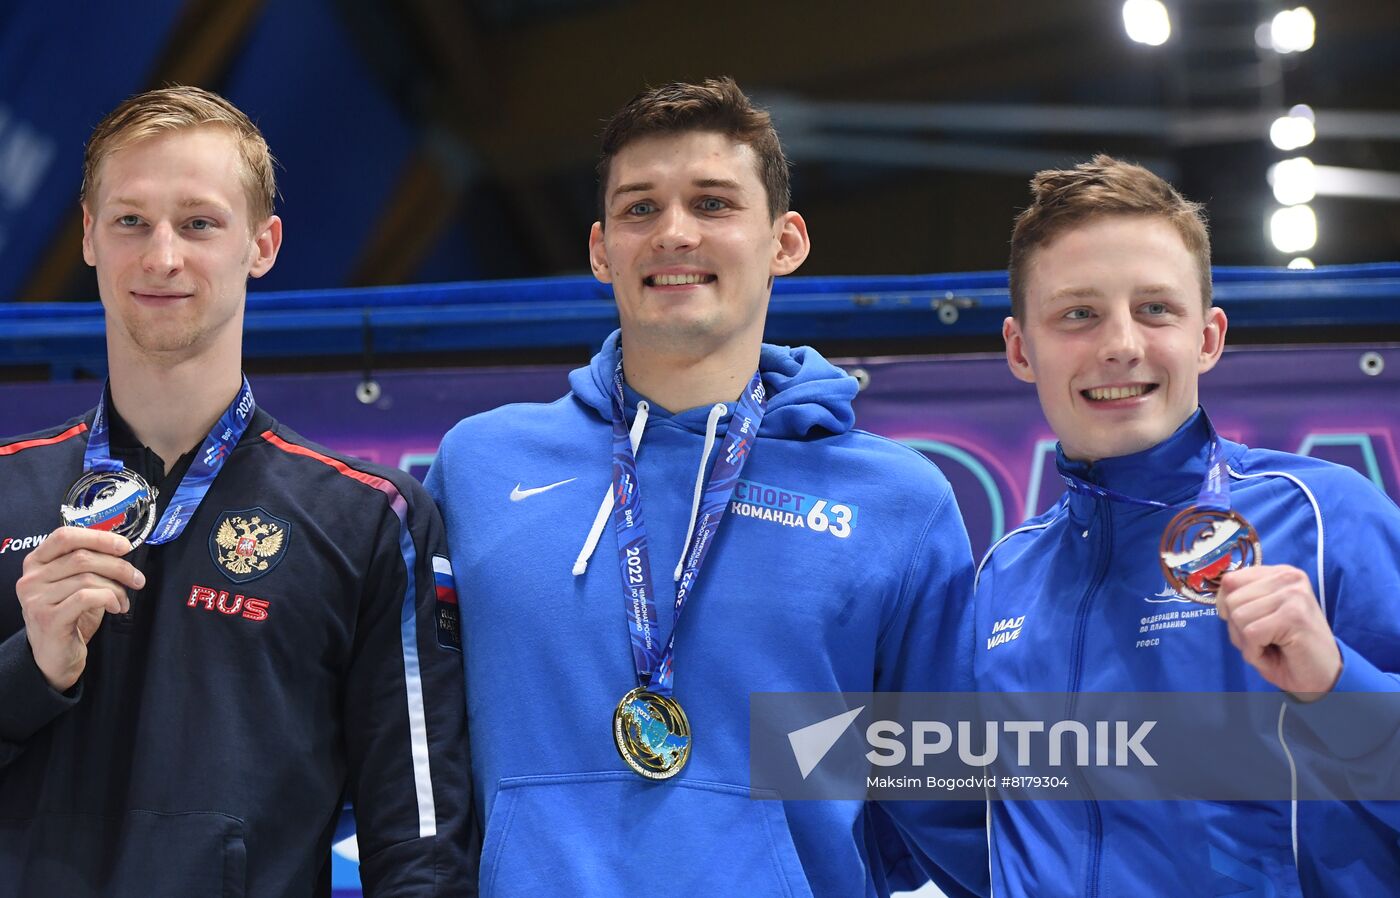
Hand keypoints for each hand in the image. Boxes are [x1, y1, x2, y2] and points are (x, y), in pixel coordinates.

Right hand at [16, 527, 143, 691]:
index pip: (65, 536)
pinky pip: (87, 597)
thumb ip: (90, 565)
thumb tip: (122, 549)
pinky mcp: (48, 618)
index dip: (98, 537)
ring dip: (117, 588)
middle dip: (118, 566)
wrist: (55, 657)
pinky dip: (109, 599)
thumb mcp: (77, 585)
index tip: (124, 546)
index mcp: (36, 562)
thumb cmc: (71, 617)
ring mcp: (36, 598)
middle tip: (137, 579)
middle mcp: (31, 578)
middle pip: (82, 557)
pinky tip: (116, 608)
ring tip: (124, 600)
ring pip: (88, 578)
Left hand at [1217, 564, 1341, 699]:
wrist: (1323, 677)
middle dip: (1237, 628)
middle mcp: (1288, 578)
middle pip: (1231, 600)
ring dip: (1246, 642)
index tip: (1249, 623)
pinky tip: (1275, 654)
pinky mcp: (1294, 615)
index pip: (1230, 580)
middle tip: (1263, 640)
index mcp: (1279, 573)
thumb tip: (1218, 593)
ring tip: (1271, 646)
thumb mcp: (1259, 616)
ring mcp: (1293, 595)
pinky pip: (1251, 633)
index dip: (1228, 608)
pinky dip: (1255, 652)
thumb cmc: (1287, 649)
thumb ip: (1242, 599)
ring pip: (1238, 616)